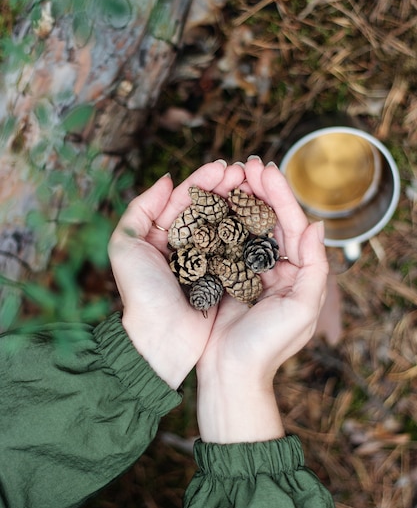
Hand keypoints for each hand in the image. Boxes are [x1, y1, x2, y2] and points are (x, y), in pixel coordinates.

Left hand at [108, 161, 244, 389]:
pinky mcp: (227, 277)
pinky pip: (240, 249)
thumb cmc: (141, 293)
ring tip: (256, 187)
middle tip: (245, 172)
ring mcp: (209, 261)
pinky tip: (261, 217)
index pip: (187, 200)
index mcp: (164, 235)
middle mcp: (188, 245)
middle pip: (211, 208)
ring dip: (241, 204)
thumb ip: (140, 208)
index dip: (204, 181)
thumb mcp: (125, 246)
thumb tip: (167, 179)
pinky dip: (250, 232)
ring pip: (228, 225)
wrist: (161, 340)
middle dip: (227, 188)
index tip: (223, 167)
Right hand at [196, 157, 328, 442]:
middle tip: (248, 163)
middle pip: (269, 220)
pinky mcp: (225, 275)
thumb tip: (318, 226)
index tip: (266, 170)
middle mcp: (275, 268)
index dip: (280, 196)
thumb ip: (315, 266)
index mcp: (297, 273)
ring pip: (247, 226)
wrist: (230, 373)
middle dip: (260, 190)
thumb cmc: (268, 346)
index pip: (292, 225)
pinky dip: (222, 220)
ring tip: (232, 174)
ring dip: (241, 200)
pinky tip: (214, 202)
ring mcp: (249, 270)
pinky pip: (226, 241)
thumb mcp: (302, 308)